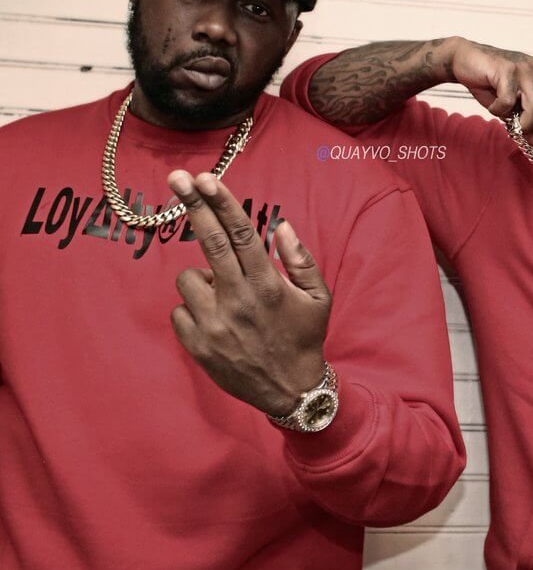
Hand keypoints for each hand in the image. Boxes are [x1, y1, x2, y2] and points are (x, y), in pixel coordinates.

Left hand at [166, 171, 330, 415]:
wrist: (290, 391)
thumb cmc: (305, 337)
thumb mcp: (318, 297)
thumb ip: (299, 259)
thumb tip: (281, 225)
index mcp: (268, 285)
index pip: (240, 234)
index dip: (221, 202)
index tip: (205, 178)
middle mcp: (239, 300)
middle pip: (209, 242)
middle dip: (192, 205)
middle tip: (177, 178)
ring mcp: (214, 324)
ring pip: (188, 278)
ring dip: (203, 278)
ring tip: (225, 295)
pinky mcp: (198, 346)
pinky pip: (180, 311)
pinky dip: (194, 309)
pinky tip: (216, 320)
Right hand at [443, 37, 532, 141]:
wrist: (464, 60)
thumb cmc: (489, 82)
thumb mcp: (511, 106)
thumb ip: (528, 121)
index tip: (518, 124)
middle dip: (526, 125)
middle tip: (509, 123)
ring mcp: (525, 67)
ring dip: (516, 119)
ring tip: (500, 111)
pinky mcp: (508, 69)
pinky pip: (509, 101)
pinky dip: (497, 109)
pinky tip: (491, 102)